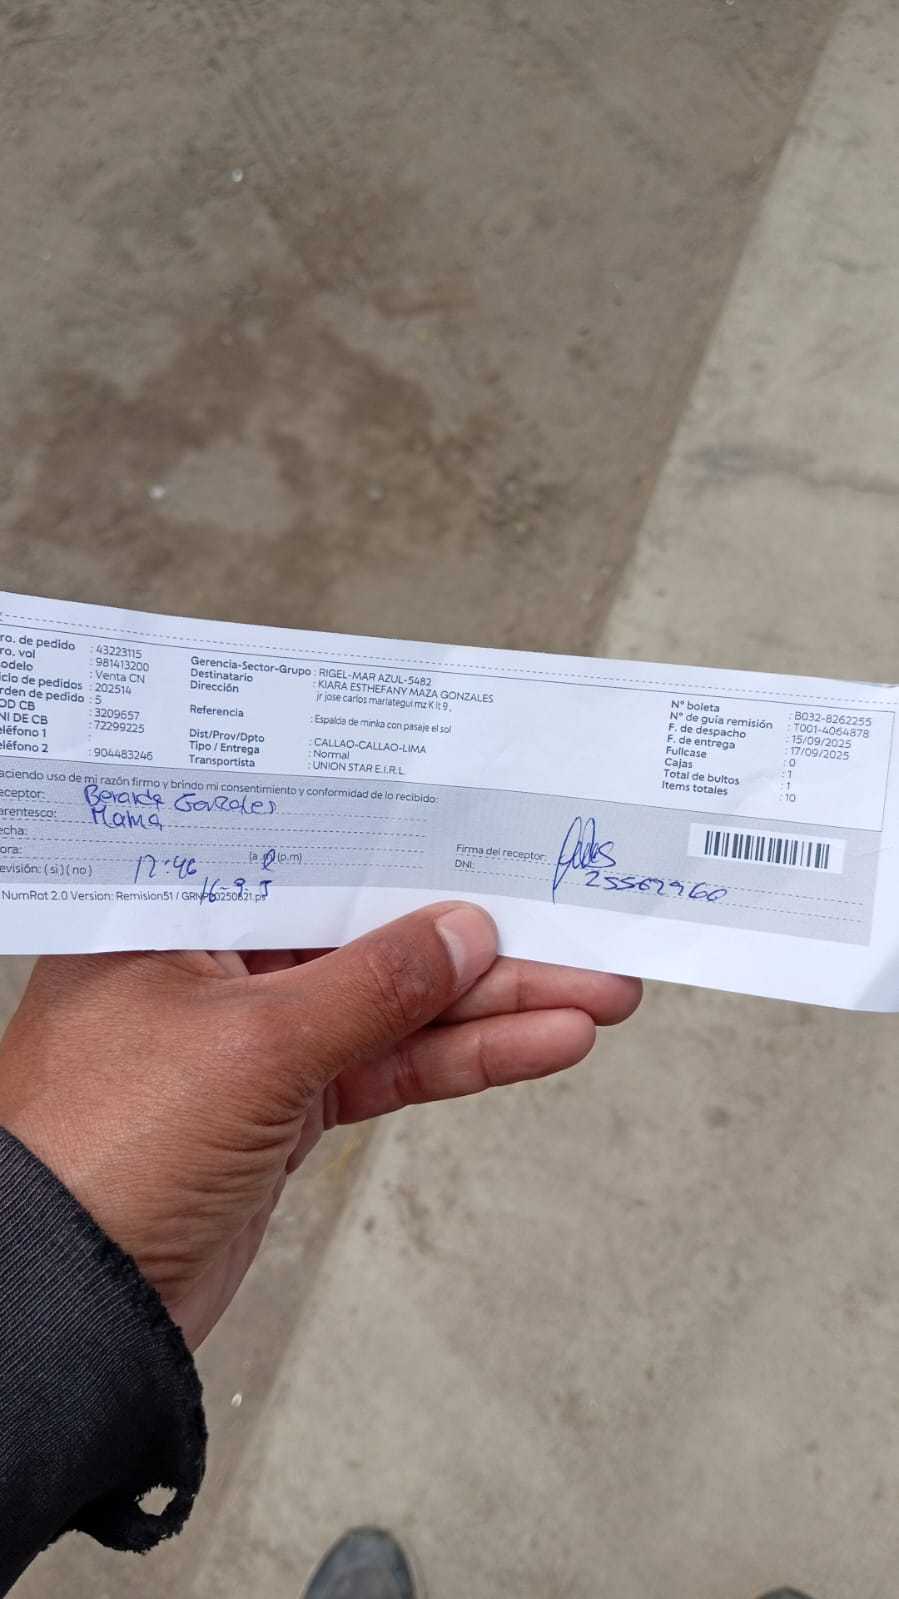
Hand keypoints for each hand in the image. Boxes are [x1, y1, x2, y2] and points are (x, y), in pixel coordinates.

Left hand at [0, 903, 639, 1347]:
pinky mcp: (285, 1110)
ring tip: (594, 993)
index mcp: (174, 914)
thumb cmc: (103, 1152)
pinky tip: (539, 1043)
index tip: (494, 841)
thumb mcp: (253, 1043)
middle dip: (477, 942)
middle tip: (576, 930)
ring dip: (492, 1006)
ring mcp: (254, 1042)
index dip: (407, 850)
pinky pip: (389, 1068)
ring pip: (393, 1007)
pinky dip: (461, 1061)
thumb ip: (372, 986)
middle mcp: (213, 966)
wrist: (72, 1308)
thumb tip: (462, 934)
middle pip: (368, 934)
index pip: (312, 859)